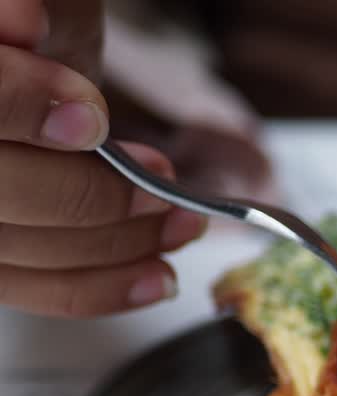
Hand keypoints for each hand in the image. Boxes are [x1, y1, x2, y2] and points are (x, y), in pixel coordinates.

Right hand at [0, 0, 206, 316]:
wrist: (26, 57)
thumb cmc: (32, 26)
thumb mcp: (43, 4)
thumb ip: (34, 9)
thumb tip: (24, 19)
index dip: (21, 106)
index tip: (91, 115)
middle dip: (89, 196)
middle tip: (161, 184)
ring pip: (15, 251)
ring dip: (112, 247)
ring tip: (180, 225)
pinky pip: (28, 286)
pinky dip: (98, 286)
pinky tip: (156, 276)